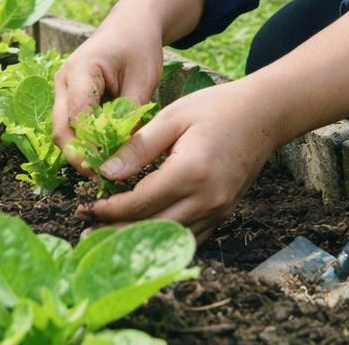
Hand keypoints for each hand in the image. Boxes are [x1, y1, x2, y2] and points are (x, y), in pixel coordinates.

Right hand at [51, 13, 163, 166]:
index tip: (108, 167)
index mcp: (81, 70)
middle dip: (79, 156)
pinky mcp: (68, 97)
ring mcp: (62, 89)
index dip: (90, 146)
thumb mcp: (143, 79)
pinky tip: (103, 155)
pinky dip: (83, 142)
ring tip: (104, 171)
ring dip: (79, 152)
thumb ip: (130, 114)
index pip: (78, 116)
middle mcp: (63, 80)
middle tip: (102, 178)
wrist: (131, 25)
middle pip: (61, 128)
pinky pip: (70, 125)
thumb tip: (123, 152)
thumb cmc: (139, 47)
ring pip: (62, 130)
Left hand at [81, 78, 281, 241]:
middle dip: (116, 232)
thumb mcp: (172, 117)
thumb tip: (106, 172)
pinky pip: (189, 236)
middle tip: (86, 233)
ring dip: (138, 240)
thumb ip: (139, 147)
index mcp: (190, 172)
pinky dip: (162, 238)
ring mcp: (218, 210)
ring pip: (170, 237)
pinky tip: (141, 235)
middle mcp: (207, 199)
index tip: (85, 208)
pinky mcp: (224, 213)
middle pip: (152, 228)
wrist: (264, 115)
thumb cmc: (216, 108)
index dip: (109, 209)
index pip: (140, 202)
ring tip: (107, 238)